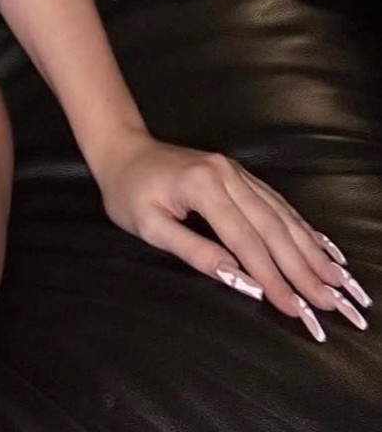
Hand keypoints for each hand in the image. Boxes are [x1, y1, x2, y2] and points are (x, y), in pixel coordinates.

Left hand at [95, 131, 371, 340]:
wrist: (123, 150)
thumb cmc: (128, 192)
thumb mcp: (149, 227)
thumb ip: (195, 251)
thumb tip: (239, 278)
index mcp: (202, 185)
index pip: (245, 240)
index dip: (272, 276)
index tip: (293, 307)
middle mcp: (226, 173)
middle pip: (272, 227)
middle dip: (302, 268)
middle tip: (327, 302)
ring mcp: (235, 170)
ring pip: (281, 214)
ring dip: (310, 248)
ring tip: (335, 279)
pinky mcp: (239, 173)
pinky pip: (276, 202)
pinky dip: (301, 226)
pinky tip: (319, 245)